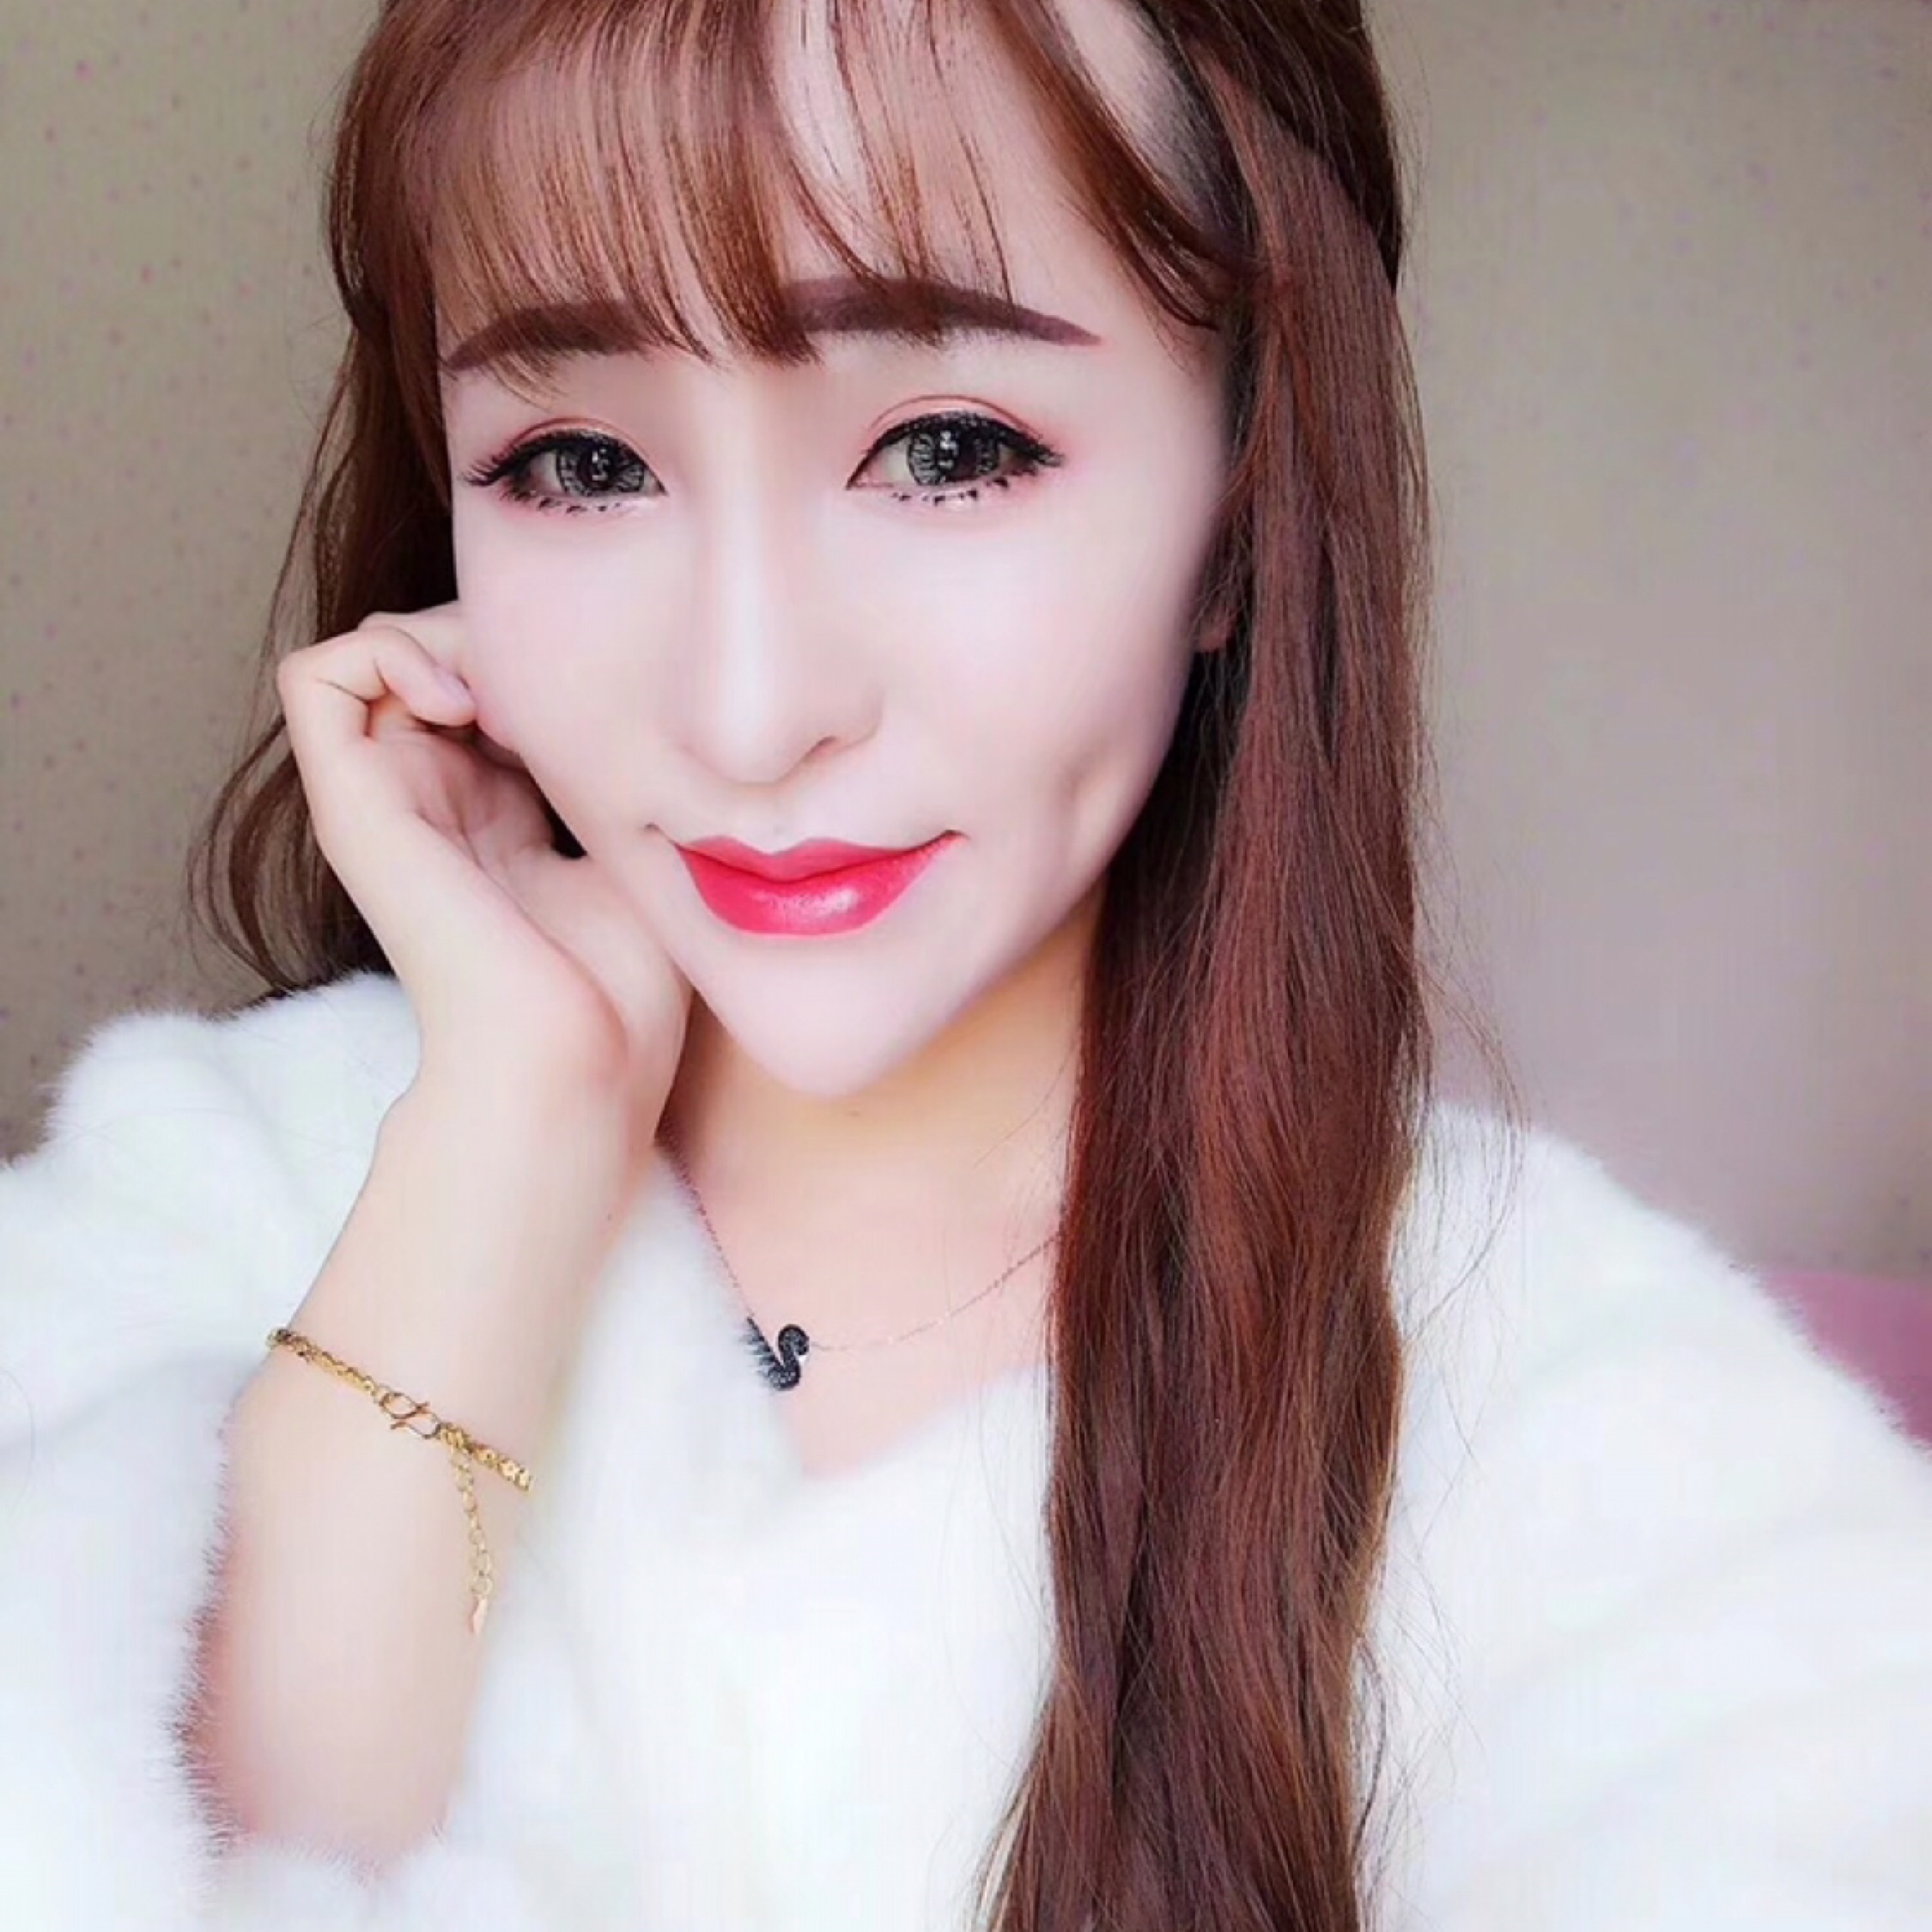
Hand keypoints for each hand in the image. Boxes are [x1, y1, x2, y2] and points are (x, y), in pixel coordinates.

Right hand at [276, 601, 691, 1149]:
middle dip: (495, 630)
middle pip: (429, 649)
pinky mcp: (352, 808)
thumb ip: (601, 762)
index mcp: (495, 810)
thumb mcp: (630, 842)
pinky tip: (462, 700)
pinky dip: (382, 653)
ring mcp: (385, 800)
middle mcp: (431, 798)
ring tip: (506, 691)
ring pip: (372, 646)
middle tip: (556, 678)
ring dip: (441, 632)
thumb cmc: (625, 984)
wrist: (579, 1060)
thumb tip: (615, 679)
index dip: (537, 652)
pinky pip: (314, 675)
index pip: (487, 678)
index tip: (600, 688)